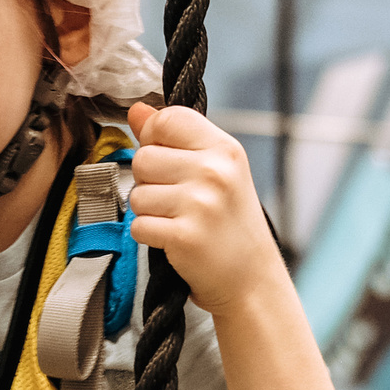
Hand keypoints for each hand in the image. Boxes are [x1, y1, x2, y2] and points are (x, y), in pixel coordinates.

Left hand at [126, 102, 288, 315]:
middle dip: (149, 182)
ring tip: (178, 221)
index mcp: (225, 149)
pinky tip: (174, 240)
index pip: (167, 118)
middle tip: (177, 201)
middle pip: (143, 157)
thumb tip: (137, 109)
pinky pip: (138, 225)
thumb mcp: (215, 172)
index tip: (166, 159)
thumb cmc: (231, 225)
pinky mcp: (184, 236)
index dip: (154, 137)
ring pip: (136, 194)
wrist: (252, 280)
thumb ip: (176, 139)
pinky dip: (149, 236)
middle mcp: (214, 172)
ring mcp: (200, 204)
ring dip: (148, 212)